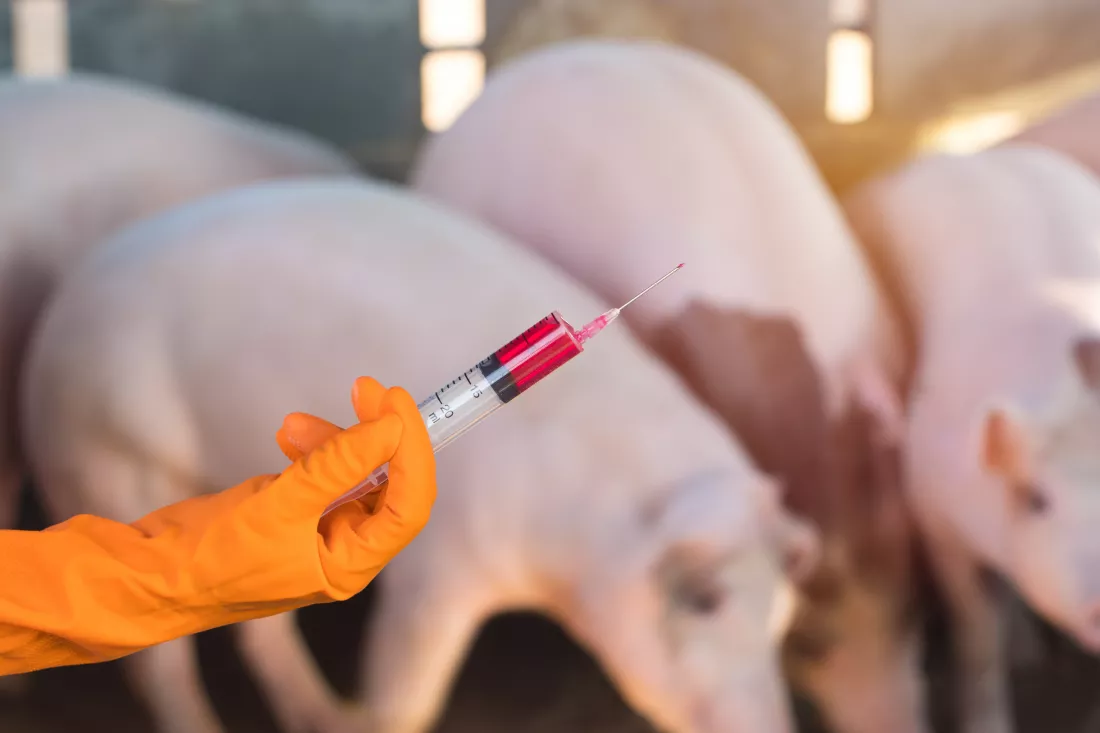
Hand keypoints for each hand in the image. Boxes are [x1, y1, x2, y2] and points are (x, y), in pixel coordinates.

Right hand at [124, 376, 435, 626]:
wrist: (149, 576)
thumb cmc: (211, 559)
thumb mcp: (278, 505)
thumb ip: (338, 465)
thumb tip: (390, 428)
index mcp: (352, 564)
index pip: (408, 504)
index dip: (411, 450)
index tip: (394, 402)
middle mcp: (345, 549)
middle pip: (388, 483)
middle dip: (376, 435)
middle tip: (364, 387)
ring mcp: (321, 531)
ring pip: (353, 473)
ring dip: (333, 440)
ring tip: (291, 425)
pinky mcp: (296, 514)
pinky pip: (322, 474)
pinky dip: (311, 451)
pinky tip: (287, 436)